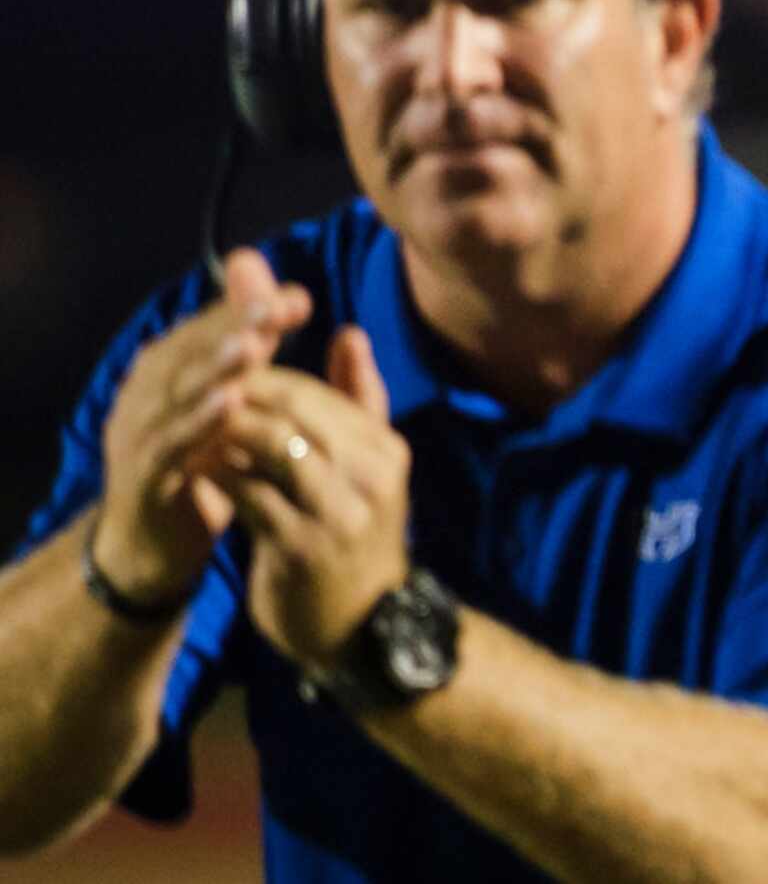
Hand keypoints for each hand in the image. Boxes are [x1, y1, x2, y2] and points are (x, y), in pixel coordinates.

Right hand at [92, 248, 312, 607]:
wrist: (149, 551)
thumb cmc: (201, 466)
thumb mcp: (228, 404)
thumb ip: (250, 349)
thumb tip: (282, 292)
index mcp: (165, 373)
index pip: (206, 329)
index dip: (246, 309)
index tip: (297, 298)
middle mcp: (144, 396)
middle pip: (189, 353)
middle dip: (232, 326)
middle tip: (273, 306)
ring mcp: (137, 437)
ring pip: (176, 394)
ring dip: (214, 368)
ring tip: (254, 345)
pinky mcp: (140, 479)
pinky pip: (168, 447)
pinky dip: (197, 424)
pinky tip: (230, 406)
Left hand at [211, 329, 410, 672]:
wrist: (361, 627)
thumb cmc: (357, 535)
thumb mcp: (371, 465)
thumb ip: (361, 398)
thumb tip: (350, 332)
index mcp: (384, 448)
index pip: (318, 393)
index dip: (267, 377)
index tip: (223, 372)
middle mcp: (369, 474)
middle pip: (295, 413)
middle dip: (241, 396)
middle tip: (195, 388)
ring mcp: (337, 513)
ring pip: (272, 447)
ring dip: (226, 431)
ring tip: (191, 423)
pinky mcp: (302, 548)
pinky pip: (251, 497)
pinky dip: (221, 476)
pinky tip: (197, 468)